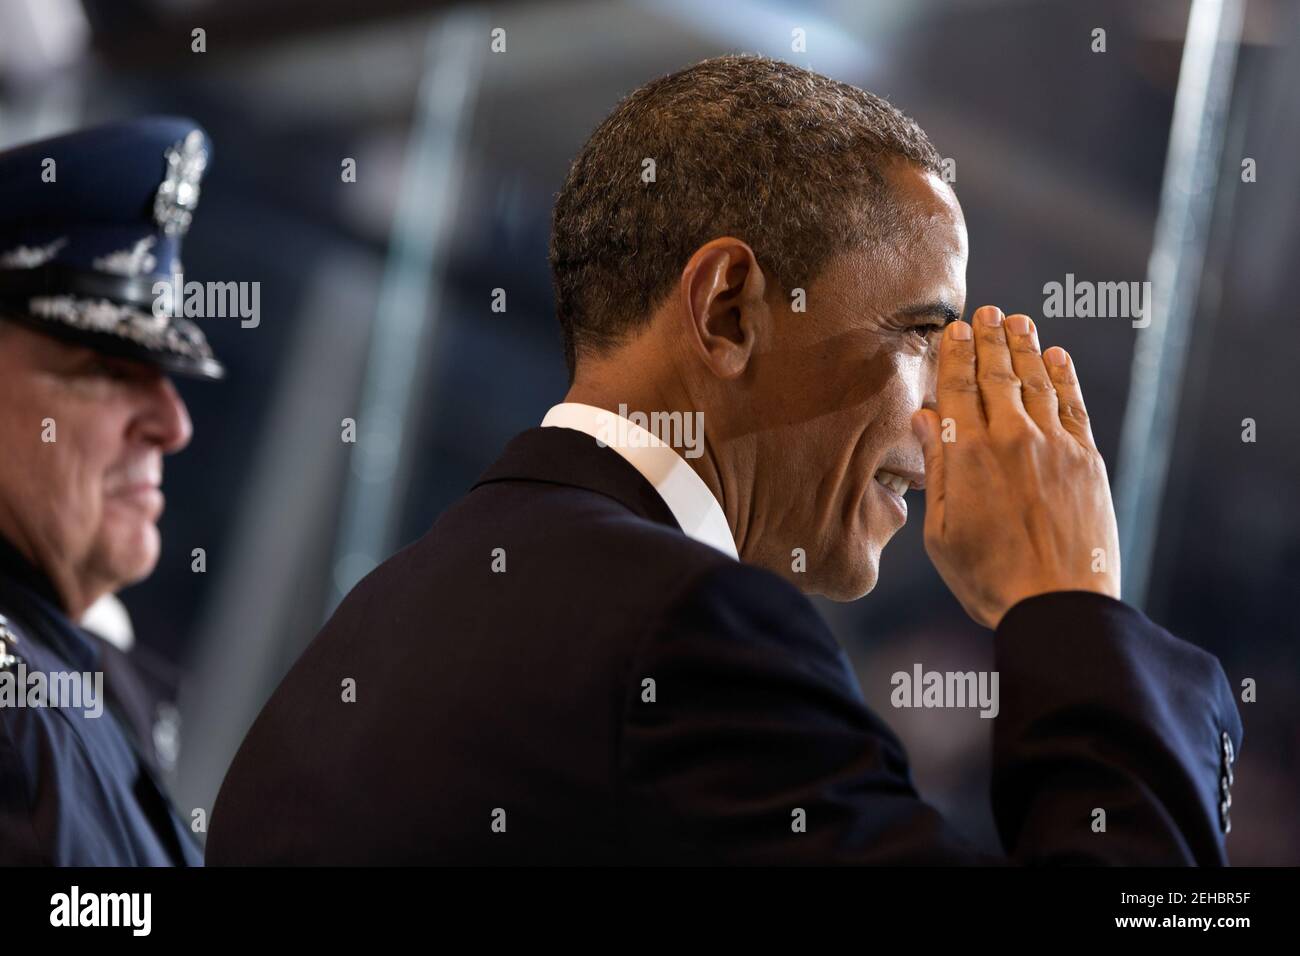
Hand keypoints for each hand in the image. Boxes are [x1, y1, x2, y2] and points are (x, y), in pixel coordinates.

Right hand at [910, 305, 1120, 628]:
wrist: (1058, 605)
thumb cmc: (988, 578)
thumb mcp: (942, 531)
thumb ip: (936, 467)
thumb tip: (925, 416)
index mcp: (968, 456)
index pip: (958, 388)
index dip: (957, 354)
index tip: (956, 329)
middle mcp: (1012, 439)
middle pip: (998, 375)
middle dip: (992, 339)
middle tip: (989, 312)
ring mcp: (1054, 446)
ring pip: (1037, 382)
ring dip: (1026, 347)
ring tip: (1019, 321)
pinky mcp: (1087, 460)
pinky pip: (1073, 405)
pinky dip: (1064, 377)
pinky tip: (1056, 357)